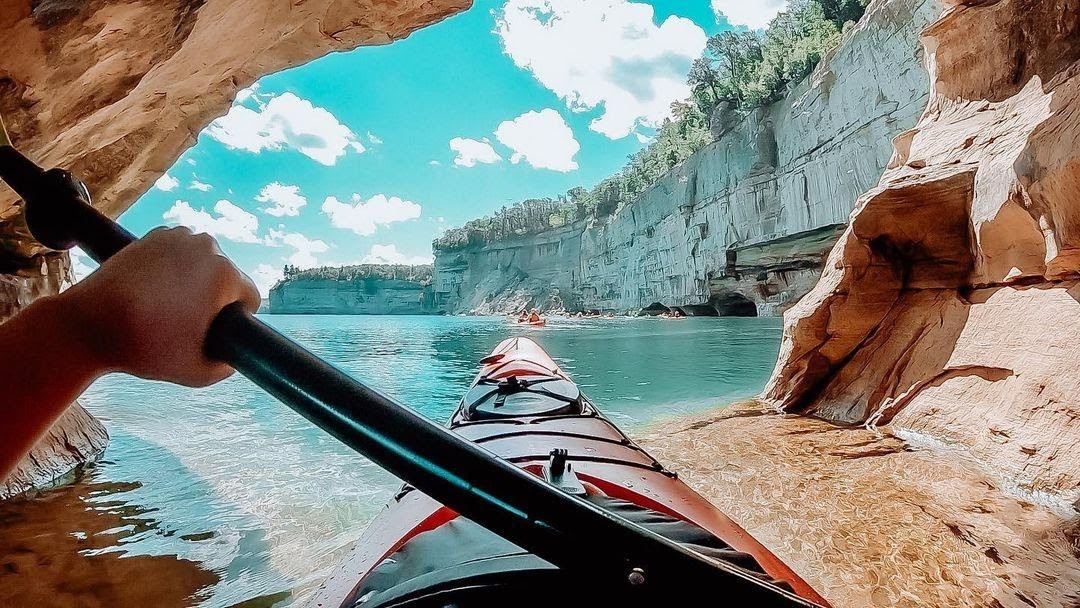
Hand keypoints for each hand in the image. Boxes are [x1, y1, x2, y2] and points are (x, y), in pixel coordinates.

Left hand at [60, 227, 260, 385]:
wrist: (90, 324)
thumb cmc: (146, 346)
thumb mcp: (199, 372)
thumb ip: (228, 366)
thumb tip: (235, 356)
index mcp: (225, 273)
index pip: (249, 297)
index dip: (235, 320)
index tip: (210, 331)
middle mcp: (207, 246)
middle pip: (226, 278)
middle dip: (213, 298)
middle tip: (185, 322)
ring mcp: (179, 236)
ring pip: (203, 264)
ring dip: (195, 281)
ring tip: (168, 306)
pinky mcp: (154, 235)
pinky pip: (180, 254)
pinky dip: (174, 269)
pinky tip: (155, 291)